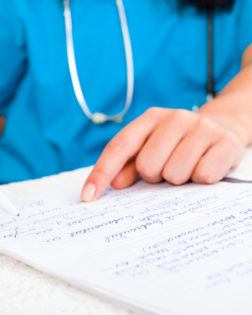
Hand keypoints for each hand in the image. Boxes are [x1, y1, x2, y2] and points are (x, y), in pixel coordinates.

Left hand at [82, 107, 247, 201]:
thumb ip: (128, 166)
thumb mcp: (151, 147)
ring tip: (187, 167)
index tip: (88, 197)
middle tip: (166, 169)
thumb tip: (115, 184)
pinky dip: (201, 179)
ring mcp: (202, 128)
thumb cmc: (177, 143)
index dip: (101, 174)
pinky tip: (204, 166)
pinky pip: (203, 176)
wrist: (225, 125)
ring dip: (178, 180)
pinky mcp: (226, 142)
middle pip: (148, 166)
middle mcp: (174, 118)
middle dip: (154, 176)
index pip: (118, 148)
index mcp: (149, 119)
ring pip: (175, 174)